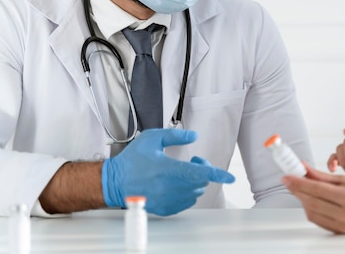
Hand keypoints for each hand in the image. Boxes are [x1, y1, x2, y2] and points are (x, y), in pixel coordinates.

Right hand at [102, 128, 234, 215]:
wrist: (114, 182)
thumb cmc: (131, 161)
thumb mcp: (152, 138)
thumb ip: (175, 135)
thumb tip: (193, 136)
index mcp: (168, 170)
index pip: (200, 173)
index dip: (218, 174)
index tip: (230, 177)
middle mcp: (169, 187)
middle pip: (200, 183)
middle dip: (202, 171)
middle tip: (194, 162)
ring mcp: (167, 200)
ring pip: (194, 193)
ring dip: (195, 182)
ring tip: (183, 173)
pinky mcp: (164, 208)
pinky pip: (185, 202)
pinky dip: (187, 193)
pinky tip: (177, 184)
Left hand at [282, 164, 344, 233]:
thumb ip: (322, 175)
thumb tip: (303, 168)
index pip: (316, 189)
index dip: (299, 182)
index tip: (287, 176)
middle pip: (311, 202)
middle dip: (297, 190)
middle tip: (289, 181)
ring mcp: (342, 226)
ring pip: (311, 213)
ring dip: (302, 200)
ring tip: (300, 189)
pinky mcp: (338, 233)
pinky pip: (317, 221)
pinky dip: (310, 210)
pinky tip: (309, 201)